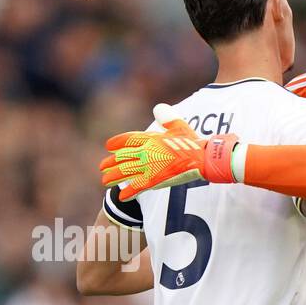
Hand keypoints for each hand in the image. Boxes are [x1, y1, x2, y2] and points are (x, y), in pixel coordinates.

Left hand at [100, 104, 236, 198]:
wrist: (203, 158)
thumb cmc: (193, 143)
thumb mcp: (179, 126)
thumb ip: (167, 117)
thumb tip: (157, 108)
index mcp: (151, 138)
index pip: (128, 139)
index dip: (117, 142)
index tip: (108, 146)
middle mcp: (146, 151)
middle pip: (123, 157)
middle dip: (111, 162)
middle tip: (102, 167)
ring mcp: (149, 166)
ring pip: (125, 172)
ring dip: (114, 177)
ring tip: (105, 181)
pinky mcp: (155, 180)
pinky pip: (137, 187)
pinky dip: (128, 192)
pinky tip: (121, 197)